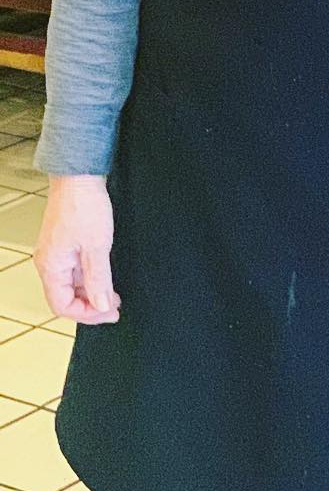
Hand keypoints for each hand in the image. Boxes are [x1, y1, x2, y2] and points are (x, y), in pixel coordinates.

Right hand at [34, 177, 119, 324]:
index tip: (110, 313)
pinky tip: (106, 276)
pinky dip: (90, 277)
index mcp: (51, 267)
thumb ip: (99, 279)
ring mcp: (58, 253)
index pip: (62, 306)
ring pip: (72, 284)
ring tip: (114, 294)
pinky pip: (76, 270)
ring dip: (92, 292)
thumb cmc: (83, 205)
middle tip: (115, 307)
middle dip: (91, 306)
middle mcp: (50, 262)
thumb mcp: (97, 246)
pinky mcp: (67, 244)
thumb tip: (102, 305)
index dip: (87, 314)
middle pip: (66, 297)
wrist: (80, 175)